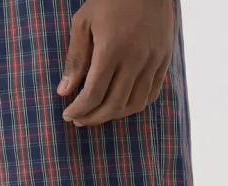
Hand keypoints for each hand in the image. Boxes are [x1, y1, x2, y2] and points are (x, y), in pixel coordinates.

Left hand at [57, 0, 173, 126]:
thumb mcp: (83, 22)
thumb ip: (75, 59)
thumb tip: (63, 91)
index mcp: (111, 49)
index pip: (93, 94)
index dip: (79, 110)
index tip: (68, 114)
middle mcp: (134, 59)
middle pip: (113, 105)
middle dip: (93, 118)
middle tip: (79, 120)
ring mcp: (152, 61)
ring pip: (134, 105)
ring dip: (114, 116)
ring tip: (99, 114)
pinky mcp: (164, 59)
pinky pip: (151, 94)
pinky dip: (134, 105)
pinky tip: (120, 104)